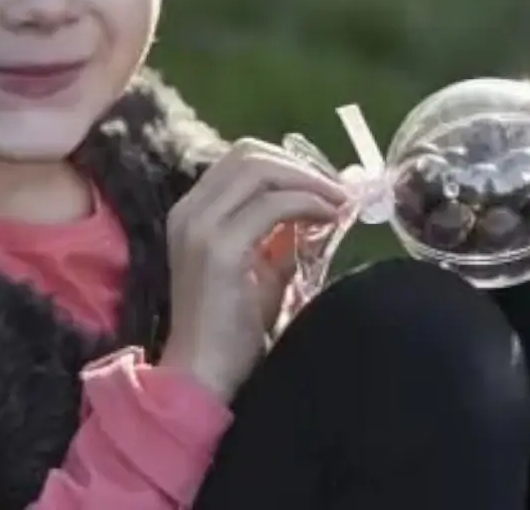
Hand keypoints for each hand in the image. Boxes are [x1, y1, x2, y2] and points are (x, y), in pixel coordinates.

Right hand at [159, 138, 348, 401]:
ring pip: (260, 169)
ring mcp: (201, 225)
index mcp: (193, 210)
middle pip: (249, 154)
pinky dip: (307, 202)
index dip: (287, 163)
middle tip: (337, 189)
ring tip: (339, 201)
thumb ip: (281, 234)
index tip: (324, 182)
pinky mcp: (220, 247)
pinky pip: (272, 204)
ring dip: (307, 179)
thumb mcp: (260, 268)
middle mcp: (190, 209)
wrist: (202, 375)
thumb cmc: (231, 329)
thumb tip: (319, 209)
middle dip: (300, 165)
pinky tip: (329, 218)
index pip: (240, 160)